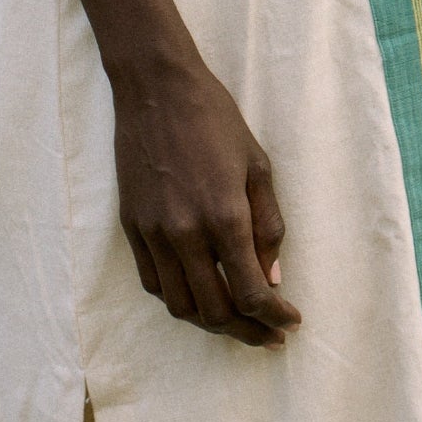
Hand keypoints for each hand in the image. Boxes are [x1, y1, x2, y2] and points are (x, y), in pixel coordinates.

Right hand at [113, 58, 302, 348]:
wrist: (157, 88)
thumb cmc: (215, 119)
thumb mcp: (258, 165)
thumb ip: (268, 225)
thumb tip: (272, 278)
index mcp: (224, 215)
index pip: (251, 292)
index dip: (274, 317)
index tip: (290, 322)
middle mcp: (185, 233)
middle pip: (215, 311)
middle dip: (247, 331)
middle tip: (268, 333)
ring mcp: (154, 233)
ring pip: (180, 306)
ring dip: (211, 322)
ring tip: (236, 320)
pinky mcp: (132, 227)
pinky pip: (153, 283)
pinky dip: (178, 298)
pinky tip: (198, 292)